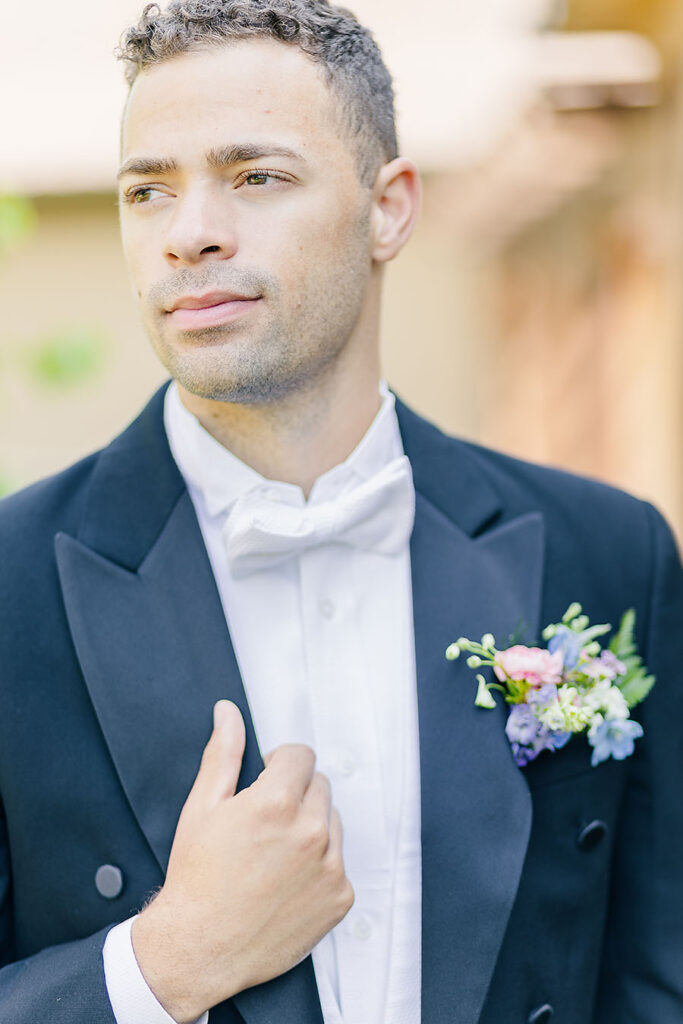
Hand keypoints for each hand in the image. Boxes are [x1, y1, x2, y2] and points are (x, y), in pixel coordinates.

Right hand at [131, 700, 352, 1022]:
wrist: (198, 949)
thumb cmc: (196, 877)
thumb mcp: (202, 807)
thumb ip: (224, 753)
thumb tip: (228, 712)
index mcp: (277, 802)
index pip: (300, 755)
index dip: (278, 764)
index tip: (264, 780)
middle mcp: (311, 831)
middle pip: (319, 785)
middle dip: (295, 794)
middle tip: (264, 822)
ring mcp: (330, 867)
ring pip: (332, 821)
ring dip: (311, 827)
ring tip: (274, 854)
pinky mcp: (340, 898)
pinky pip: (339, 862)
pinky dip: (320, 866)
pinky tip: (287, 882)